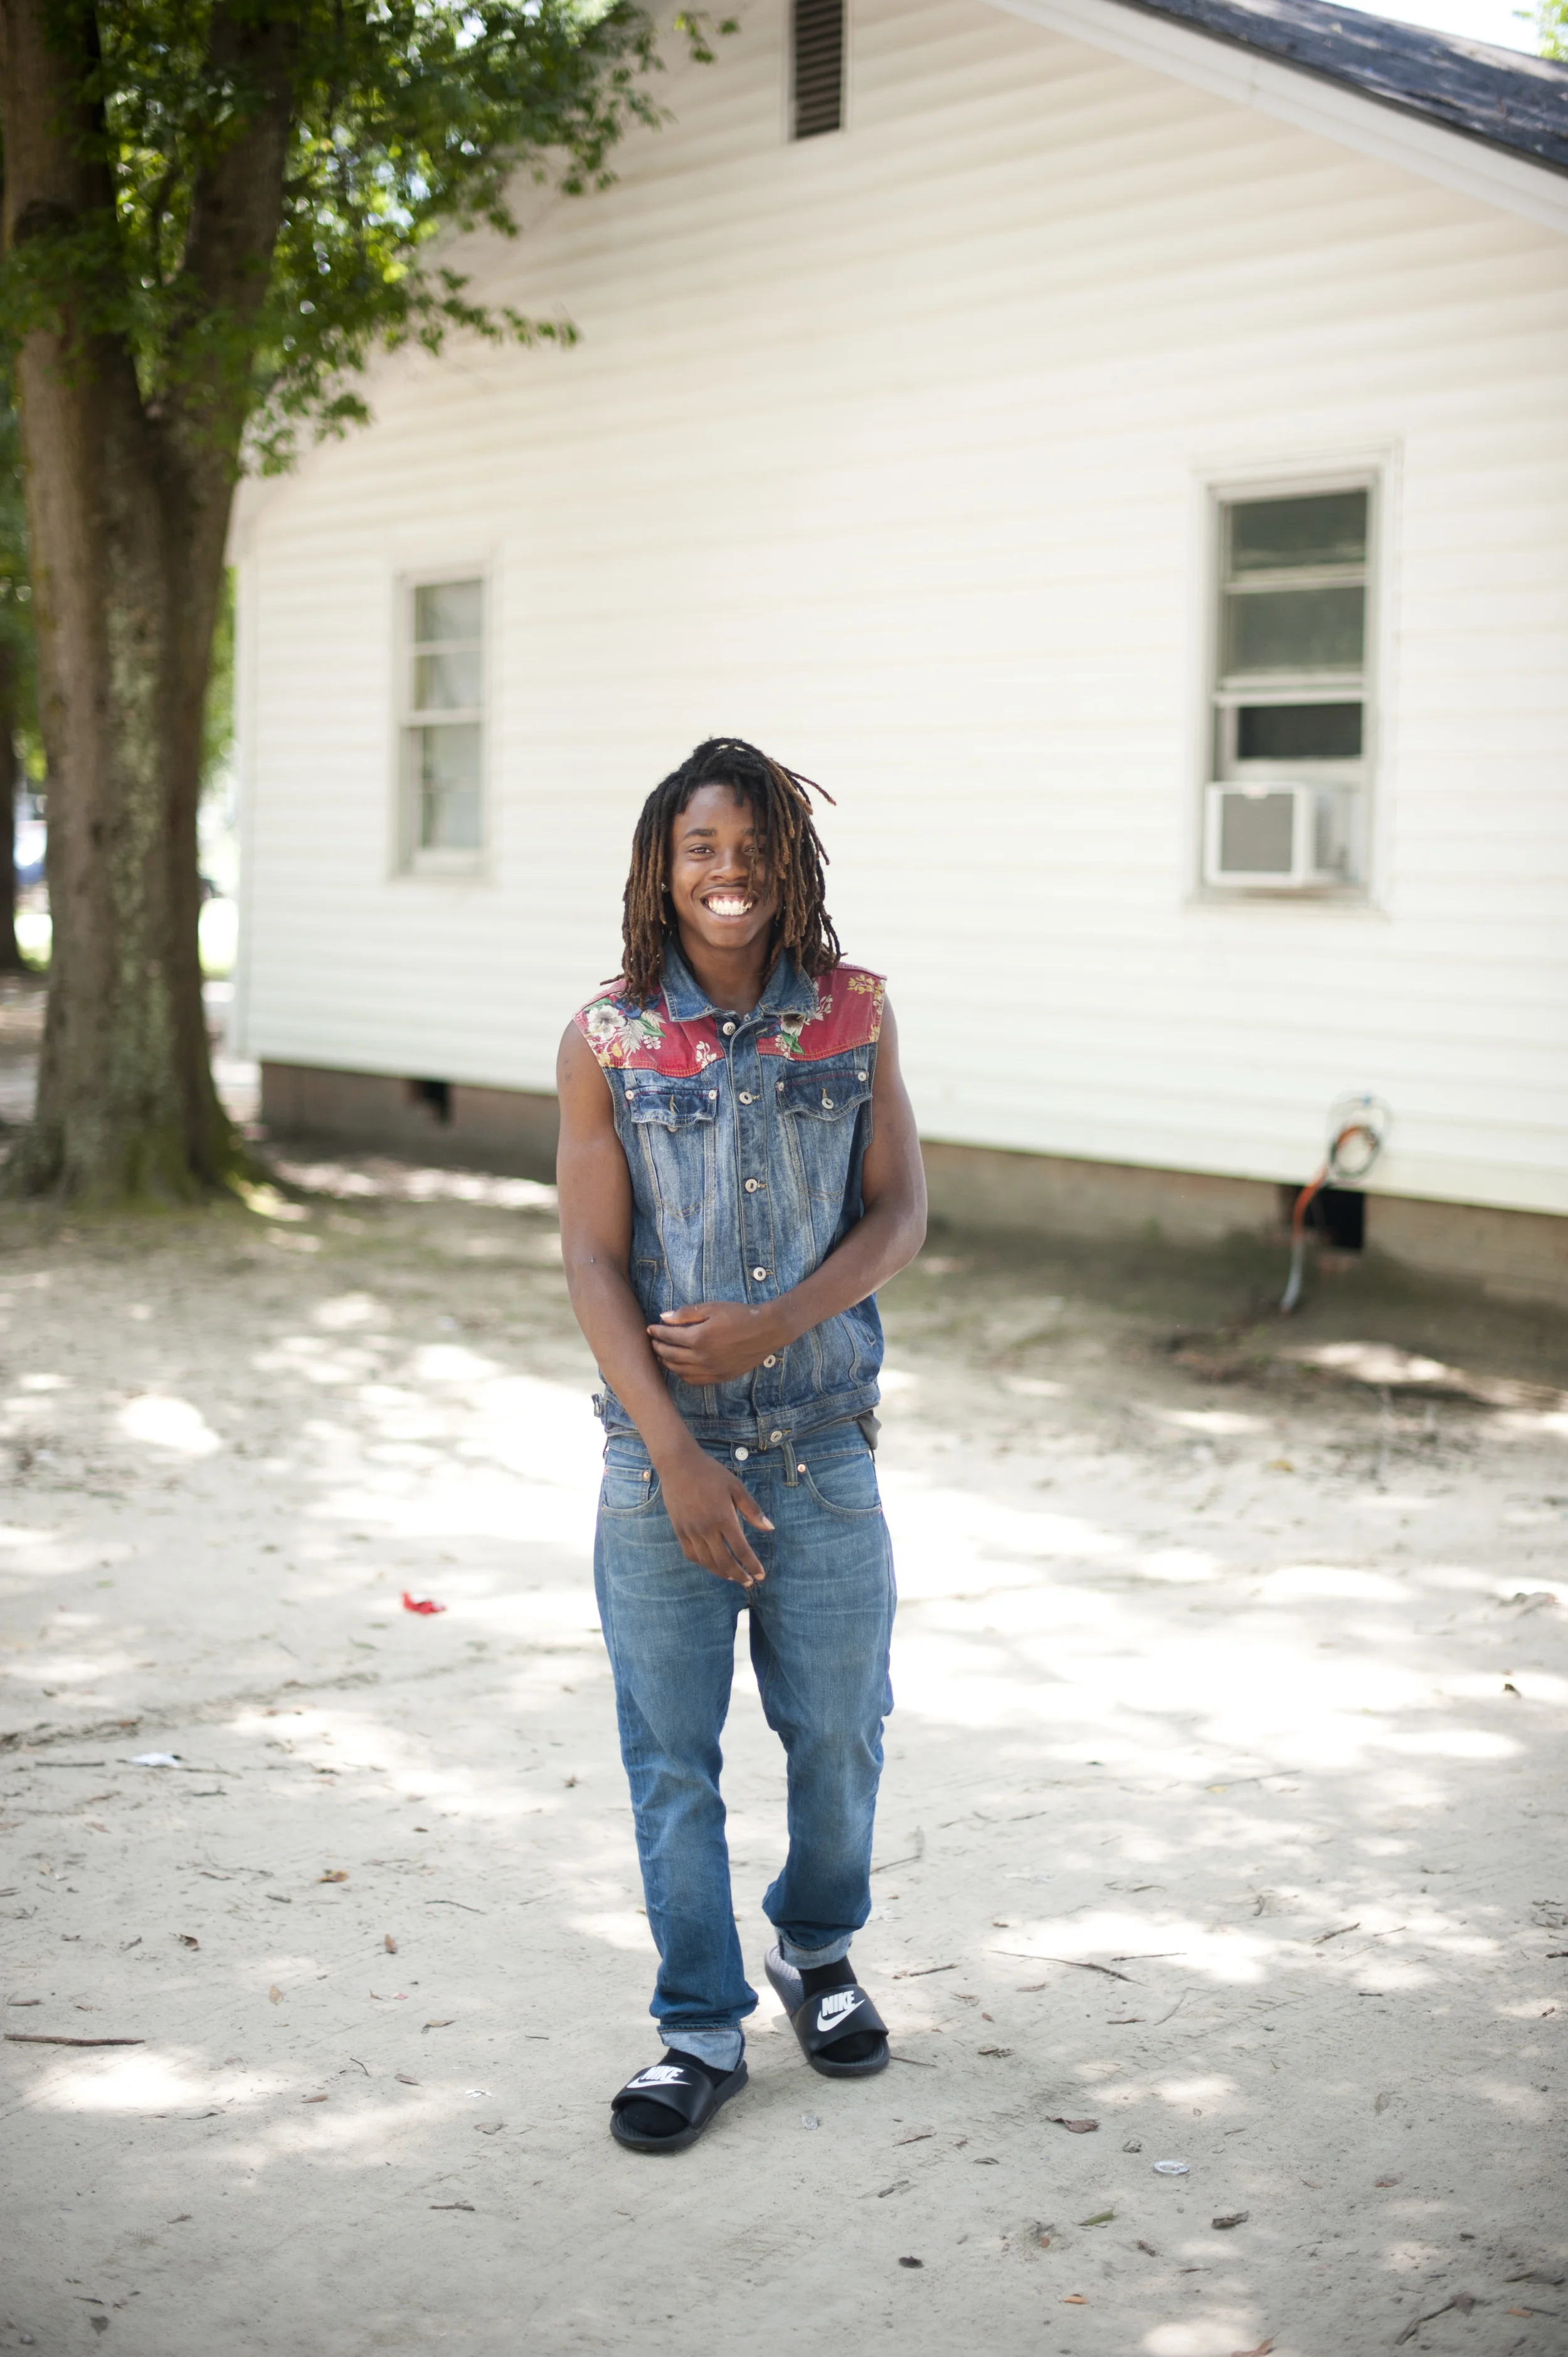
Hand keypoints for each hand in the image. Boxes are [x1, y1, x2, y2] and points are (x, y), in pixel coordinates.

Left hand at [648, 1301, 784, 1384]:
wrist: (766, 1331)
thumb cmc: (739, 1315)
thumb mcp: (712, 1307)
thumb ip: (686, 1313)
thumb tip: (663, 1318)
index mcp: (698, 1338)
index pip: (668, 1337)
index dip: (656, 1332)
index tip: (650, 1328)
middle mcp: (701, 1357)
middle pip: (670, 1355)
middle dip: (658, 1347)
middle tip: (653, 1341)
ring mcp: (710, 1370)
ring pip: (679, 1370)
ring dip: (667, 1362)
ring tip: (662, 1354)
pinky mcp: (719, 1377)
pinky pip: (693, 1380)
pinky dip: (682, 1374)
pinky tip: (679, 1367)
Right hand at [659, 1449, 772, 1587]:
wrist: (678, 1465)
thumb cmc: (711, 1473)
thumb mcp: (736, 1487)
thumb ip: (752, 1510)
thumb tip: (769, 1528)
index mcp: (723, 1518)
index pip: (741, 1550)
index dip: (752, 1565)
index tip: (761, 1575)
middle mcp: (706, 1529)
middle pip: (724, 1561)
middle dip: (739, 1575)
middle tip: (749, 1582)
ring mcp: (691, 1531)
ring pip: (707, 1561)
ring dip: (721, 1573)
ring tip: (732, 1577)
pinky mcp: (679, 1530)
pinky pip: (691, 1554)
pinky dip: (702, 1564)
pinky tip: (711, 1565)